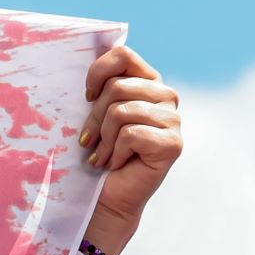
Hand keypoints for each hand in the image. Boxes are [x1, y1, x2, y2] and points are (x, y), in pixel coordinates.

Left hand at [80, 44, 182, 254]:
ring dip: (103, 139)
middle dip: (94, 118)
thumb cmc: (94, 155)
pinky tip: (116, 164)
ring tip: (103, 155)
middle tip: (90, 141)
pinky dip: (114, 153)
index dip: (97, 73)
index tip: (86, 97)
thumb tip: (80, 61)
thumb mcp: (92, 116)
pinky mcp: (172, 143)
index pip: (123, 56)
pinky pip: (130, 134)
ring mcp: (173, 120)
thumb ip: (97, 89)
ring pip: (122, 111)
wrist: (104, 198)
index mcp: (147, 83)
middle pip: (118, 87)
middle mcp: (165, 97)